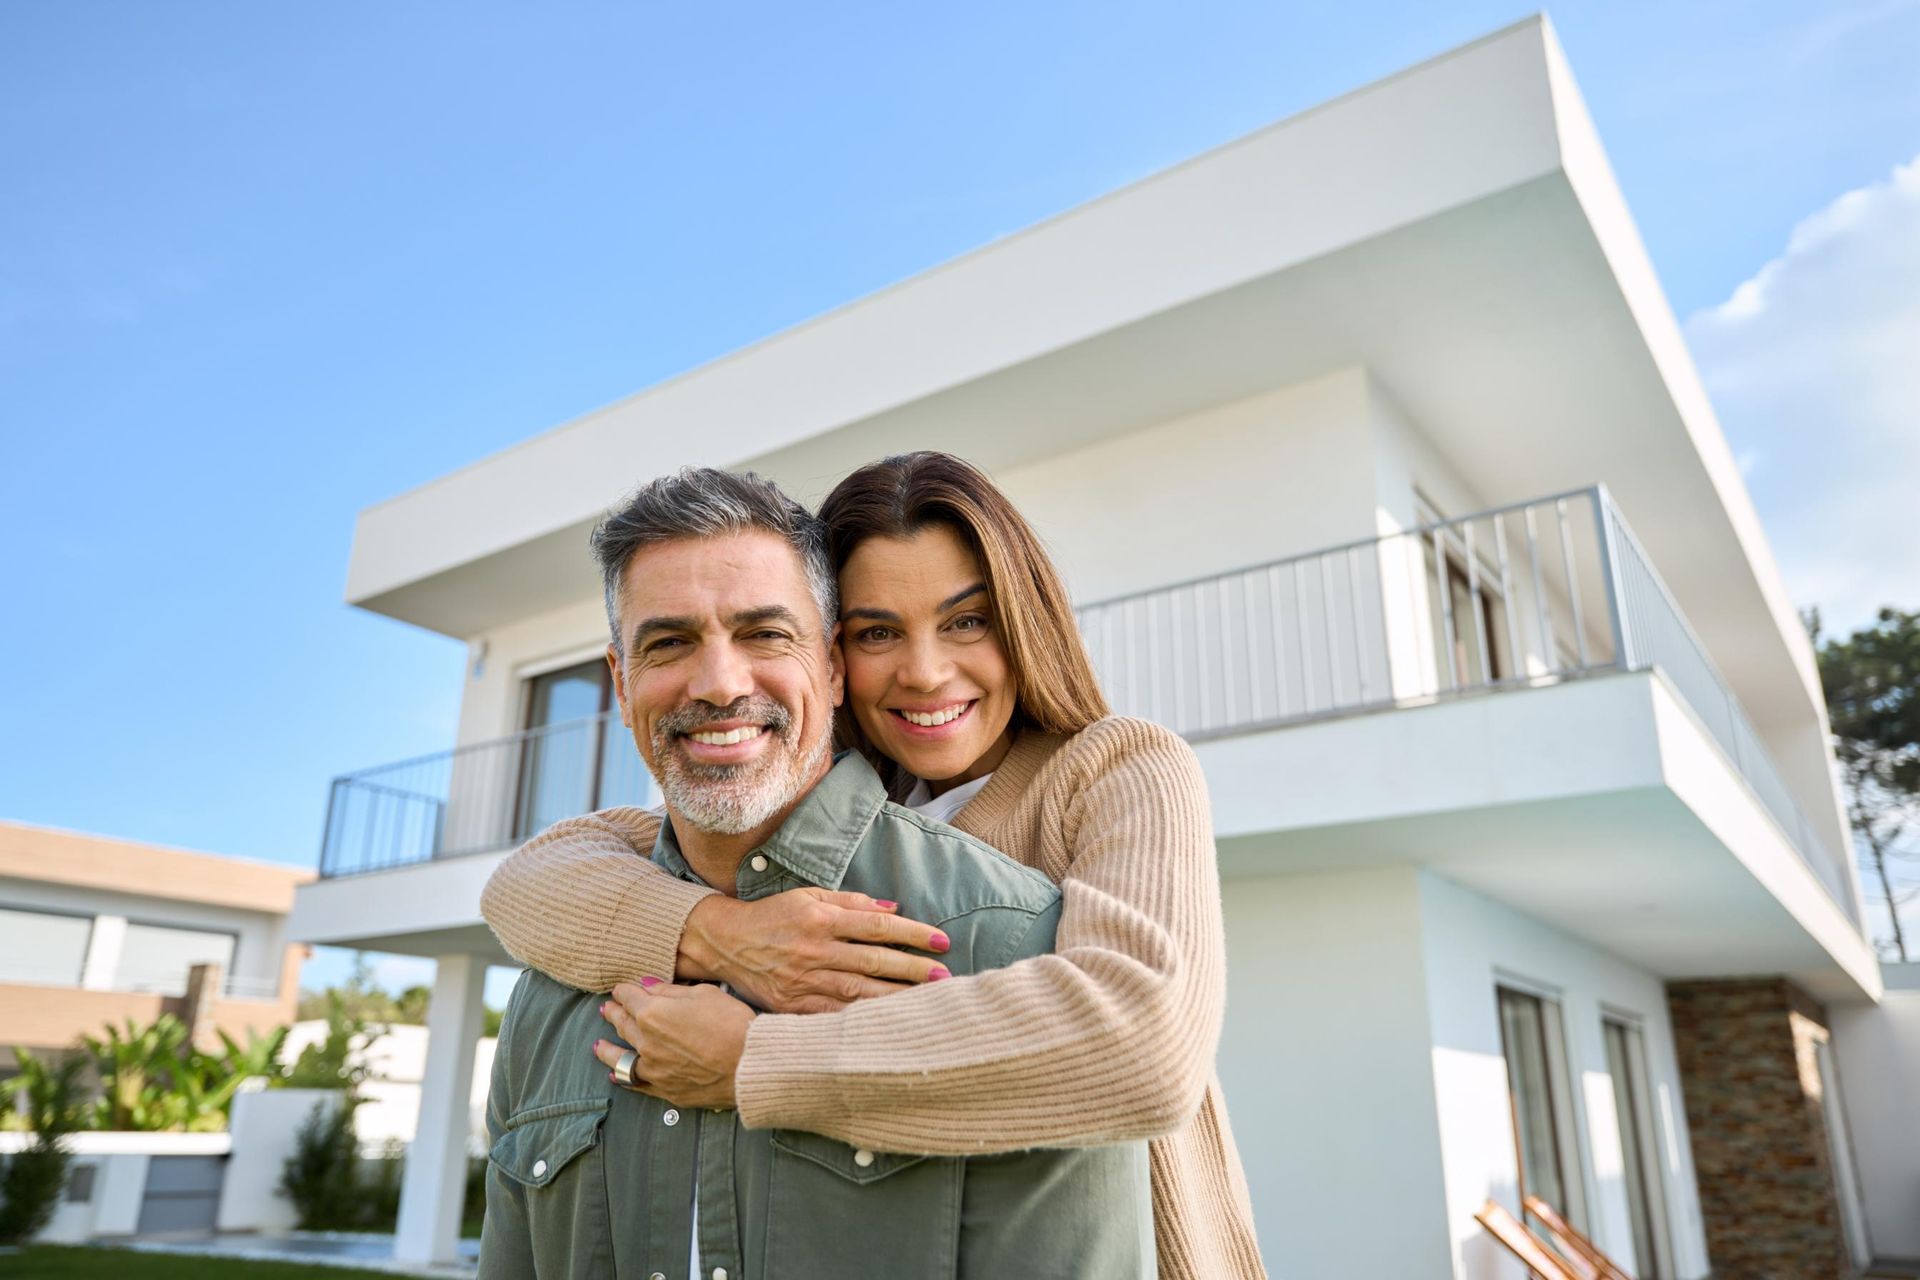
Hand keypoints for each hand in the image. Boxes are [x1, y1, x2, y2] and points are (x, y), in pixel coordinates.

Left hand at [593, 980, 752, 1108]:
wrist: (750, 1064)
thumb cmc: (732, 1023)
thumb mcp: (705, 994)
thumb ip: (671, 991)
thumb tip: (648, 986)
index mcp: (653, 1013)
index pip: (629, 997)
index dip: (624, 990)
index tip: (622, 989)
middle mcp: (646, 1042)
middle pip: (623, 1024)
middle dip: (614, 1014)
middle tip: (607, 1009)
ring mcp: (653, 1069)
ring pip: (620, 1058)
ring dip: (607, 1049)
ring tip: (598, 1045)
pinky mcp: (665, 1090)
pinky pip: (635, 1084)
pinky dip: (622, 1078)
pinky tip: (615, 1075)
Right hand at [679, 888, 950, 1013]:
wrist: (725, 942)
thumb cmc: (773, 916)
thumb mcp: (809, 896)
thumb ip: (852, 901)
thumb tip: (893, 910)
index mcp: (821, 918)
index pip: (877, 926)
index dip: (913, 934)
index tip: (941, 941)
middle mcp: (814, 949)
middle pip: (873, 962)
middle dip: (913, 970)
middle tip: (945, 978)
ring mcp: (803, 980)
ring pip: (857, 993)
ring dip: (895, 999)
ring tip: (927, 1003)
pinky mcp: (793, 1006)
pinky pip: (832, 1016)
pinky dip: (860, 1021)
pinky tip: (886, 1025)